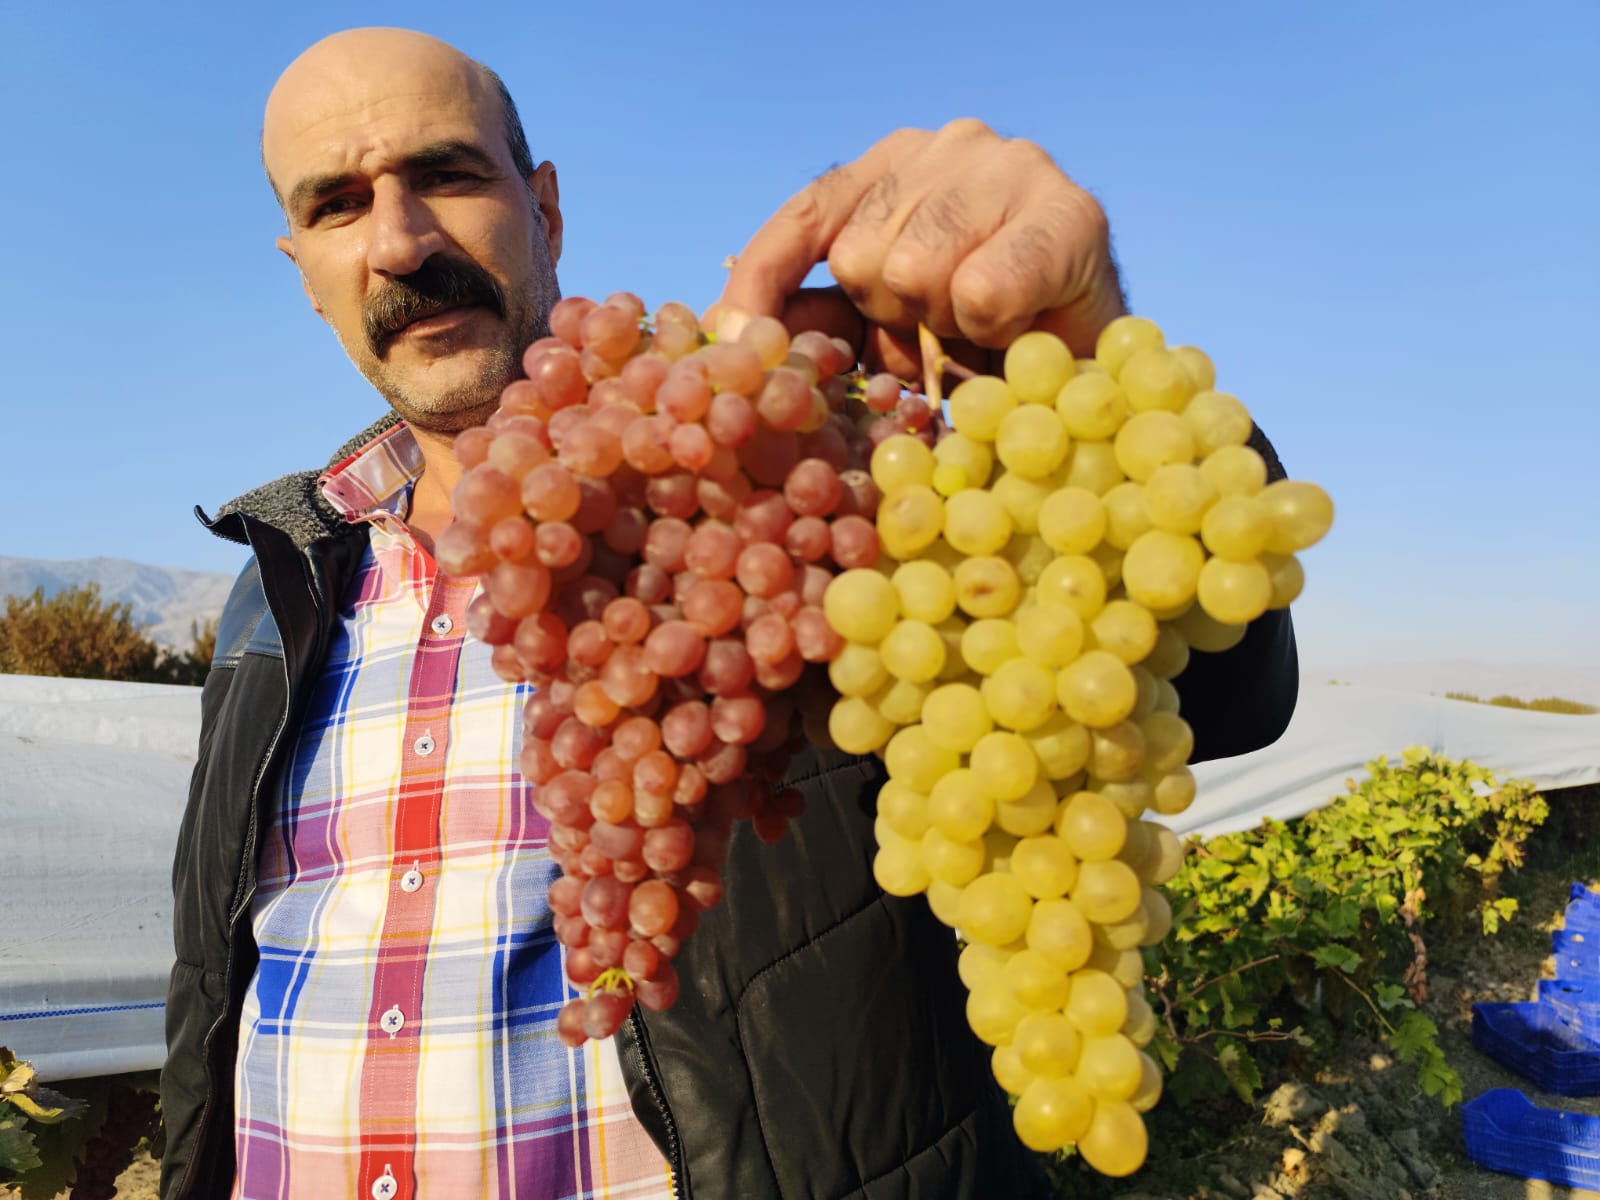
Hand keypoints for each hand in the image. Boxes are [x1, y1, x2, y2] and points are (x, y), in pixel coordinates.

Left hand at [713, 119, 1126, 379]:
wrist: (1086, 364)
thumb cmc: (981, 342)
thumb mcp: (881, 329)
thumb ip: (815, 320)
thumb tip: (733, 335)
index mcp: (891, 167)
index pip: (807, 214)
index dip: (765, 282)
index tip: (735, 345)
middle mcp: (946, 145)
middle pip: (860, 253)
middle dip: (890, 319)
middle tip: (941, 330)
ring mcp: (1011, 166)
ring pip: (916, 269)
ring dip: (943, 325)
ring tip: (981, 326)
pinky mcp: (1071, 210)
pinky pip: (983, 288)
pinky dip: (990, 327)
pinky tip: (1018, 325)